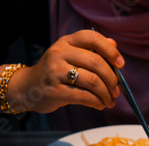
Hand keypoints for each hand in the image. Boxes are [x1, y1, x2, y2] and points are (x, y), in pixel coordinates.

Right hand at [0, 29, 124, 113]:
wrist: (27, 88)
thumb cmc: (55, 72)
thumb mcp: (70, 56)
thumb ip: (91, 51)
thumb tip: (114, 45)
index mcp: (66, 42)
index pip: (92, 38)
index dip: (110, 51)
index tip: (120, 64)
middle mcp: (59, 53)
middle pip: (96, 62)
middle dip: (112, 79)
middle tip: (116, 90)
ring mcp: (55, 72)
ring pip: (92, 81)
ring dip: (106, 94)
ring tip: (109, 100)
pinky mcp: (55, 91)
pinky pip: (84, 96)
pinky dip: (97, 102)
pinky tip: (100, 105)